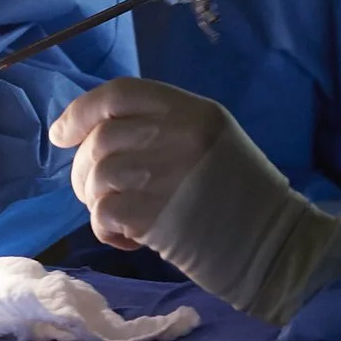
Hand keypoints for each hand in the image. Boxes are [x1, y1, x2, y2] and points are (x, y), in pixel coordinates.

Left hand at [49, 78, 340, 323]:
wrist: (278, 247)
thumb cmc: (242, 198)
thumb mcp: (212, 142)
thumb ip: (162, 129)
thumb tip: (92, 136)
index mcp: (195, 111)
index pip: (120, 93)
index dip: (82, 111)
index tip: (62, 133)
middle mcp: (180, 136)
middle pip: (101, 138)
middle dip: (84, 167)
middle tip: (93, 192)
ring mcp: (169, 175)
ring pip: (97, 176)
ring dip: (94, 200)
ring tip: (117, 217)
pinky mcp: (158, 217)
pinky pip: (104, 213)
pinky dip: (105, 229)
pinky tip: (128, 239)